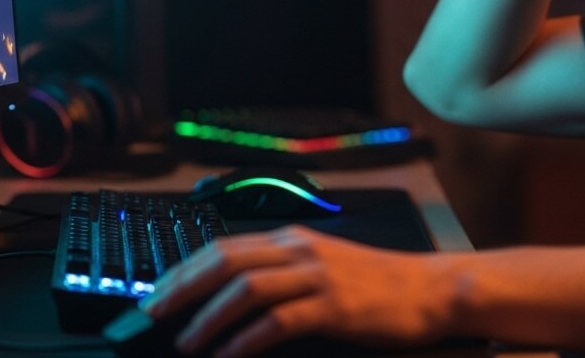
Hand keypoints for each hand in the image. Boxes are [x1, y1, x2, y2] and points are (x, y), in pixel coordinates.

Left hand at [140, 226, 452, 357]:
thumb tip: (231, 294)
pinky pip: (278, 322)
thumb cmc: (378, 285)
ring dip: (209, 318)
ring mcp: (317, 276)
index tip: (156, 293)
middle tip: (153, 314)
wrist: (431, 291)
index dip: (184, 269)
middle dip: (182, 289)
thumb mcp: (323, 266)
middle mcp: (299, 251)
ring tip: (187, 342)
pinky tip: (228, 356)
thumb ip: (282, 272)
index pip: (223, 247)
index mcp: (292, 239)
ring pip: (246, 289)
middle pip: (225, 261)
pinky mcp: (334, 307)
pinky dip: (246, 340)